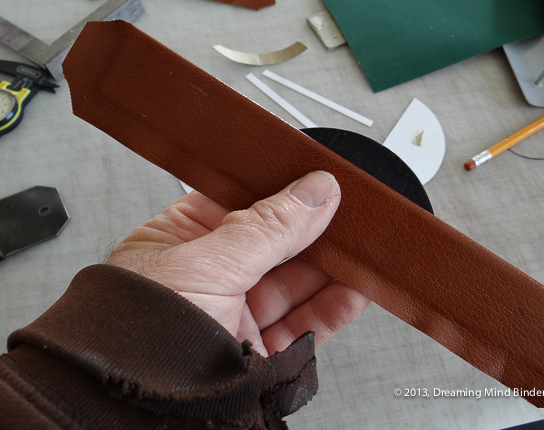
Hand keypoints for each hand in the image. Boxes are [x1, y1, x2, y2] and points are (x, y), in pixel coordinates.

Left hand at [106, 171, 369, 356]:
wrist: (139, 415)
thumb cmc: (138, 338)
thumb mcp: (208, 263)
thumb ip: (268, 226)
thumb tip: (314, 192)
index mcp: (179, 243)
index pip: (239, 204)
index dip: (279, 191)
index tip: (316, 181)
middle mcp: (207, 279)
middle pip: (274, 245)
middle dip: (314, 232)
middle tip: (348, 216)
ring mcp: (234, 317)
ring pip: (295, 286)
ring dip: (330, 270)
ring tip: (360, 252)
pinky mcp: (257, 355)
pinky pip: (305, 326)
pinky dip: (333, 309)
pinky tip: (353, 290)